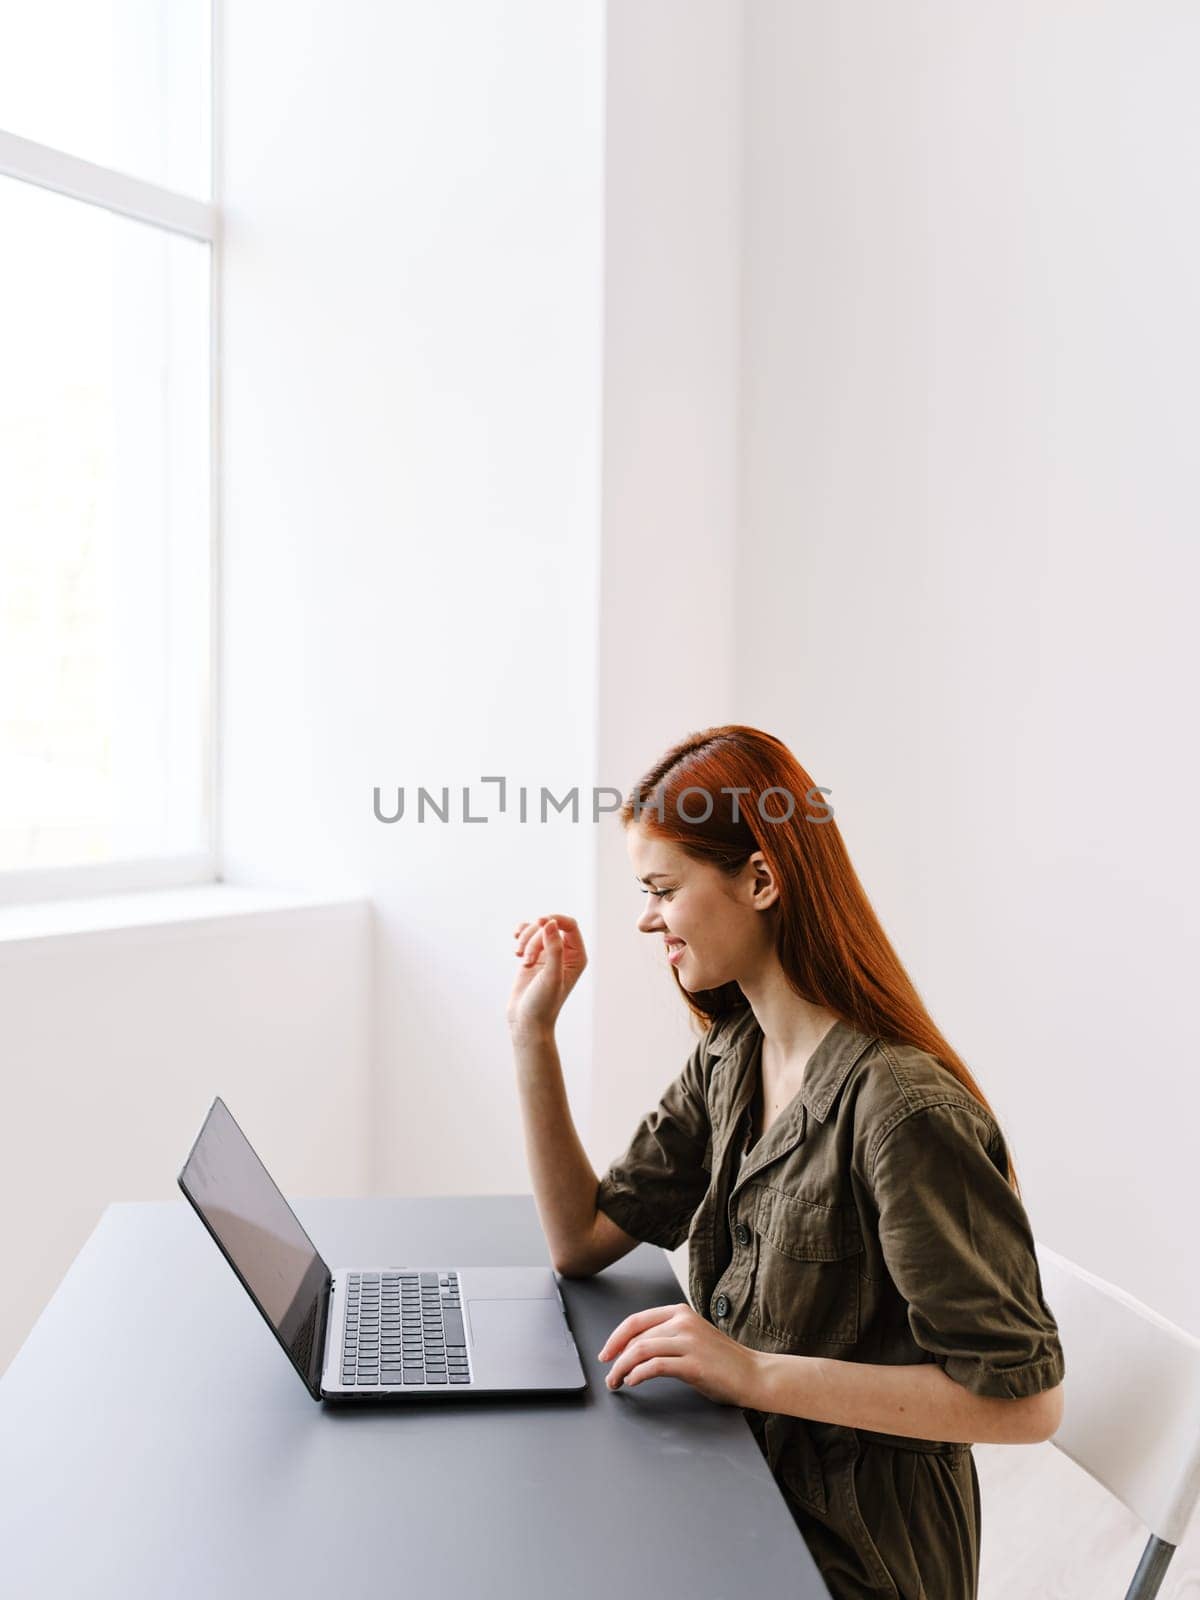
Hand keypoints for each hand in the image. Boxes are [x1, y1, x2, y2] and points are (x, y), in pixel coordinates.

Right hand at [507, 914, 588, 1038]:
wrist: (527, 1021)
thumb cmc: (543, 1003)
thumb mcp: (552, 976)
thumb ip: (554, 949)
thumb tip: (550, 923)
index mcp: (577, 957)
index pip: (569, 925)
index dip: (554, 919)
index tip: (539, 922)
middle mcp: (565, 953)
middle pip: (549, 926)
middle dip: (534, 937)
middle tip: (527, 960)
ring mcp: (548, 954)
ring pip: (536, 929)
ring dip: (525, 940)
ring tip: (521, 960)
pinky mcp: (533, 956)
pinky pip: (527, 935)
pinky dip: (520, 937)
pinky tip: (516, 949)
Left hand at [597, 1301, 766, 1407]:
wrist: (754, 1374)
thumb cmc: (723, 1361)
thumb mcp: (692, 1338)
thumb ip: (666, 1337)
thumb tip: (634, 1349)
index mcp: (680, 1312)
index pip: (636, 1320)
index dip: (616, 1337)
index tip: (606, 1353)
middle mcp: (683, 1322)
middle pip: (635, 1336)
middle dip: (616, 1356)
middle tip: (609, 1373)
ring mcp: (689, 1341)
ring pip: (641, 1350)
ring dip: (622, 1368)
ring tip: (616, 1382)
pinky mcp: (693, 1363)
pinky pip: (655, 1366)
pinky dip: (638, 1374)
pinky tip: (633, 1381)